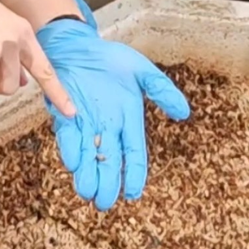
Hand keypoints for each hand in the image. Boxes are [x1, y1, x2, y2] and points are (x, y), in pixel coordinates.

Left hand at [36, 18, 188, 209]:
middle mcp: (106, 127)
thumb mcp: (142, 71)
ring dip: (86, 173)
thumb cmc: (109, 59)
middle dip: (107, 183)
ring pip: (87, 155)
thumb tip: (184, 112)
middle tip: (103, 203)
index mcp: (128, 120)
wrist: (77, 45)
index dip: (133, 174)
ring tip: (87, 191)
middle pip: (109, 161)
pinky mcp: (64, 114)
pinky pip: (68, 135)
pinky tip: (73, 162)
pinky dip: (70, 148)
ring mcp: (84, 122)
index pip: (133, 154)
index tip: (133, 194)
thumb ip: (161, 90)